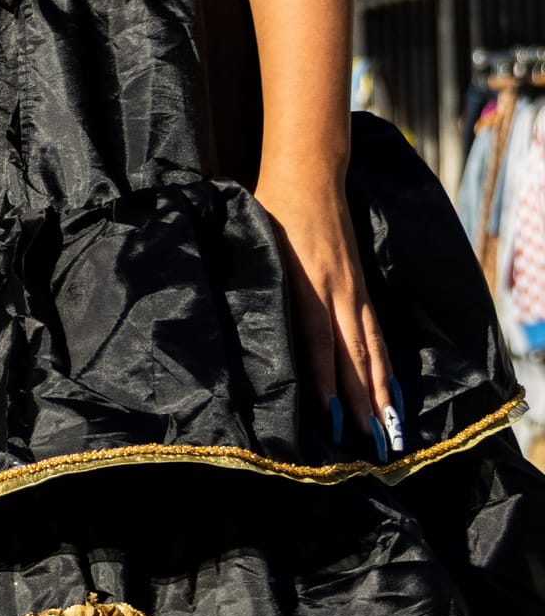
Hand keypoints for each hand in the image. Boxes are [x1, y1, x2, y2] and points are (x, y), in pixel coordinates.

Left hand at [253, 166, 402, 457]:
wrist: (310, 173)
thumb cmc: (270, 206)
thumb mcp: (253, 240)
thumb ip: (248, 279)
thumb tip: (225, 321)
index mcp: (306, 280)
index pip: (318, 338)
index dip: (326, 377)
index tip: (330, 415)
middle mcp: (337, 290)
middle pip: (353, 354)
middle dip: (362, 400)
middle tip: (371, 442)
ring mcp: (354, 291)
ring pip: (372, 349)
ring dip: (380, 392)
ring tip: (388, 431)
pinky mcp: (361, 289)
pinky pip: (377, 334)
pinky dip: (386, 367)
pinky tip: (390, 394)